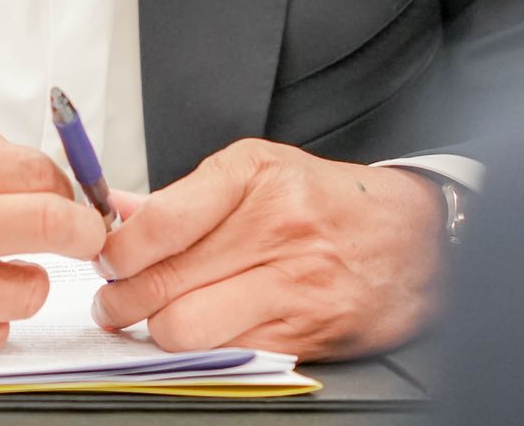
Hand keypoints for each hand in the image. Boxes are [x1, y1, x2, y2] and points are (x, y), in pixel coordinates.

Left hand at [92, 139, 444, 360]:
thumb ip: (184, 196)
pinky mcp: (305, 333)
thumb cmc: (329, 201)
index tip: (105, 257)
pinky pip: (226, 353)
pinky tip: (199, 333)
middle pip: (162, 282)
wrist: (418, 239)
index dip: (116, 250)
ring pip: (185, 328)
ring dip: (154, 331)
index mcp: (254, 175)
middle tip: (112, 298)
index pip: (159, 223)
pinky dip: (202, 350)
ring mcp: (292, 285)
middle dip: (119, 299)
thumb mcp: (258, 170)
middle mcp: (273, 228)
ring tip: (150, 320)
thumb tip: (116, 211)